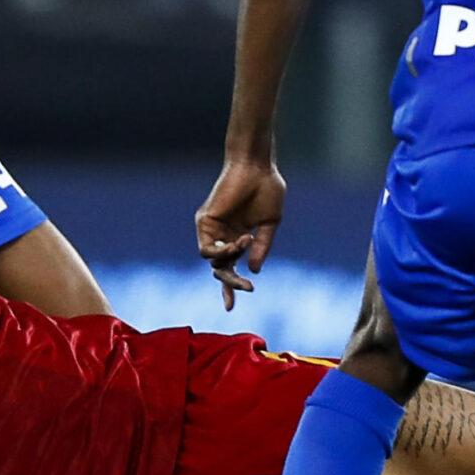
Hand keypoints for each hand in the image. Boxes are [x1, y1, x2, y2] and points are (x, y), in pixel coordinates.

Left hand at [195, 158, 286, 308]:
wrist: (257, 167)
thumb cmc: (267, 189)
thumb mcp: (270, 224)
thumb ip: (261, 247)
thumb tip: (254, 270)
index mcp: (238, 238)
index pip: (229, 269)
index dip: (229, 288)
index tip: (229, 308)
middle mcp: (223, 236)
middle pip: (221, 271)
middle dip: (232, 284)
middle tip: (248, 289)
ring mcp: (212, 230)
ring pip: (213, 263)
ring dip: (230, 264)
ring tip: (246, 242)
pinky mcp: (204, 221)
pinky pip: (208, 250)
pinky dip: (222, 252)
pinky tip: (239, 240)